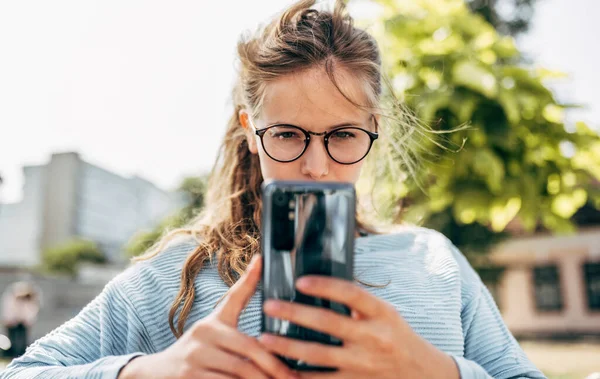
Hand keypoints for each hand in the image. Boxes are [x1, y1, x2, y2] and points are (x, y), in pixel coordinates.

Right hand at [119, 255, 297, 378]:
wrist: (156, 374)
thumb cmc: (197, 353)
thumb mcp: (214, 331)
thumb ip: (238, 312)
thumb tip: (259, 273)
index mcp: (213, 322)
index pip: (233, 297)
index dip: (249, 279)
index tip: (260, 260)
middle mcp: (203, 334)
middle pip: (249, 346)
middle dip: (274, 365)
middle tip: (292, 377)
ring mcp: (195, 356)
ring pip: (240, 370)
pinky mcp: (189, 377)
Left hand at [259, 276, 458, 378]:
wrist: (420, 372)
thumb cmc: (396, 335)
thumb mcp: (385, 312)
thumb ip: (357, 302)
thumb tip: (321, 285)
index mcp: (381, 313)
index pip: (350, 293)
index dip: (324, 286)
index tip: (300, 281)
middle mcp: (372, 337)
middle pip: (328, 323)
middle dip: (294, 314)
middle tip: (270, 306)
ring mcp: (363, 363)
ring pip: (318, 355)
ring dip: (287, 347)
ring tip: (264, 339)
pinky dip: (298, 375)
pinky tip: (279, 368)